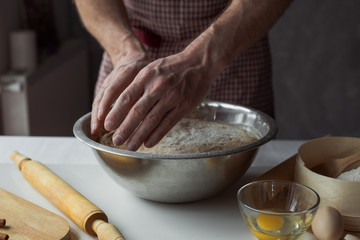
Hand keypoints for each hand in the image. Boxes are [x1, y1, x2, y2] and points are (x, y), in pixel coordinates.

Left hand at [94, 51, 214, 150]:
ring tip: (130, 146)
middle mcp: (157, 87)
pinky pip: (167, 123)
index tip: (107, 125)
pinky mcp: (183, 106)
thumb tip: (122, 103)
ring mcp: (172, 97)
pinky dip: (157, 135)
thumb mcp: (152, 69)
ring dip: (139, 135)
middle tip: (116, 140)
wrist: (199, 62)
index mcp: (146, 76)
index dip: (116, 113)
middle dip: (125, 128)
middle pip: (137, 111)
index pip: (126, 98)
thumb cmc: (172, 67)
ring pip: (152, 120)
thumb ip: (138, 85)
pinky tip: (148, 143)